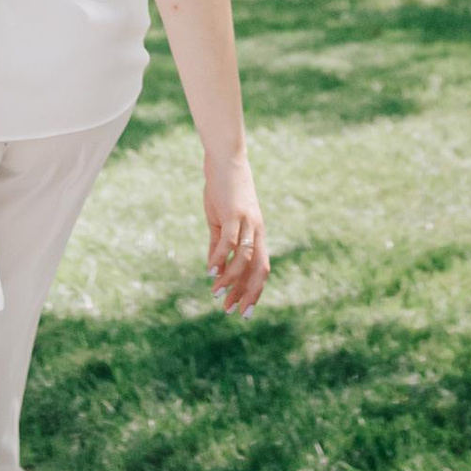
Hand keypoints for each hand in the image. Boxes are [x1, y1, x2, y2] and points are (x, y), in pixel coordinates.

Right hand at [204, 149, 268, 316]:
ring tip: (215, 292)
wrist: (225, 159)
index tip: (242, 310)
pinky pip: (229, 241)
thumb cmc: (223, 189)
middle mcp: (257, 230)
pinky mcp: (234, 213)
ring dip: (230, 279)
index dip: (253, 291)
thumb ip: (217, 243)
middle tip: (232, 312)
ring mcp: (248, 222)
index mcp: (257, 233)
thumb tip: (213, 267)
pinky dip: (219, 258)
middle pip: (259, 268)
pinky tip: (209, 270)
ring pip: (244, 258)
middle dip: (247, 293)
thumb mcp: (220, 220)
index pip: (261, 268)